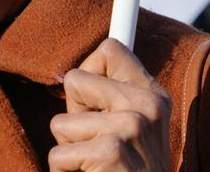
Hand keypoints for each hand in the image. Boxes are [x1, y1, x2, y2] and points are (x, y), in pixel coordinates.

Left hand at [48, 39, 170, 171]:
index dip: (87, 70)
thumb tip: (71, 74)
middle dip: (73, 116)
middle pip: (73, 80)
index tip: (89, 97)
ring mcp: (131, 126)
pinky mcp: (110, 152)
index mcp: (152, 95)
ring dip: (69, 151)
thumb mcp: (130, 129)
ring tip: (97, 167)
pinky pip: (58, 156)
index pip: (110, 48)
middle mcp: (147, 105)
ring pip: (60, 124)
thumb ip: (107, 97)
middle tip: (96, 145)